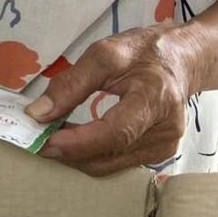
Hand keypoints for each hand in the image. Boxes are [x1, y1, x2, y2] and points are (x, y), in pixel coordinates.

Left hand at [25, 24, 195, 175]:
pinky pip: (117, 162)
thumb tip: (38, 113)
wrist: (181, 60)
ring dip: (77, 155)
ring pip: (110, 164)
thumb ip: (71, 84)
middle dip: (69, 151)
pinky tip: (74, 138)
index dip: (78, 142)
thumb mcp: (103, 54)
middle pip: (110, 155)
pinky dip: (91, 154)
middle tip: (36, 137)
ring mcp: (164, 147)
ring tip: (52, 134)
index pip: (114, 132)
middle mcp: (165, 131)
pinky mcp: (158, 154)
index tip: (44, 140)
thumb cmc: (142, 52)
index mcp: (155, 99)